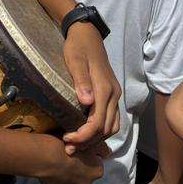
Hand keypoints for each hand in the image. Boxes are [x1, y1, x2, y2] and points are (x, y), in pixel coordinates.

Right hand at [34, 135, 105, 183]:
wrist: (47, 157)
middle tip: (68, 156)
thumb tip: (106, 151)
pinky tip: (50, 168)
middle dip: (77, 168)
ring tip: (57, 162)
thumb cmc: (67, 145)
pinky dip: (55, 178)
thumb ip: (99, 147)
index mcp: (97, 171)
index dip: (87, 157)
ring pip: (71, 181)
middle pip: (84, 175)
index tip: (79, 152)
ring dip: (66, 174)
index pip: (96, 165)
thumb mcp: (87, 140)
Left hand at [60, 22, 121, 151]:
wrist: (87, 34)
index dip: (84, 136)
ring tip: (77, 145)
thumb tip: (87, 102)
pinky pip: (111, 119)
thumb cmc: (78, 47)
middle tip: (69, 148)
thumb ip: (81, 81)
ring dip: (96, 140)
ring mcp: (115, 95)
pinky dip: (101, 131)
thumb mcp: (74, 60)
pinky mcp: (112, 94)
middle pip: (106, 129)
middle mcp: (114, 94)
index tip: (67, 139)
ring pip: (112, 126)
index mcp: (105, 89)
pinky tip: (87, 134)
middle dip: (89, 142)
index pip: (98, 123)